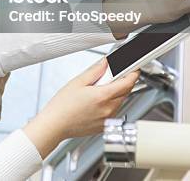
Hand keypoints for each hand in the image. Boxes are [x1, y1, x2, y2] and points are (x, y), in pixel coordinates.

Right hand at [23, 60, 138, 157]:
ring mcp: (108, 119)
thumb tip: (106, 63)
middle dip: (122, 82)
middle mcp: (108, 109)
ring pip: (120, 102)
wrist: (56, 124)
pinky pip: (113, 111)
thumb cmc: (63, 105)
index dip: (133, 74)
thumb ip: (95, 71)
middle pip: (126, 92)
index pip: (127, 83)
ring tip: (97, 90)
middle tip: (108, 76)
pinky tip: (95, 102)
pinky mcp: (105, 126)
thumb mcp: (78, 82)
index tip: (133, 68)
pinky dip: (110, 104)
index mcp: (103, 96)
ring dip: (115, 93)